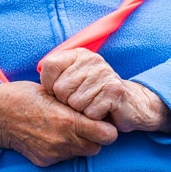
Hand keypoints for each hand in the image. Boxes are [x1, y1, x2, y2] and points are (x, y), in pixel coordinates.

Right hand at [0, 81, 117, 166]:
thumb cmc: (22, 96)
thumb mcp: (51, 92)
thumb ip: (74, 104)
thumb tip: (93, 106)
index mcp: (68, 121)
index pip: (108, 134)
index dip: (107, 127)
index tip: (100, 119)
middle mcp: (64, 141)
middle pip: (97, 147)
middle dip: (95, 137)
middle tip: (85, 124)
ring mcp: (54, 153)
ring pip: (80, 153)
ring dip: (79, 143)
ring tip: (66, 128)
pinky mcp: (44, 161)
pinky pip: (63, 157)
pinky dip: (62, 148)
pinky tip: (50, 135)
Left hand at [40, 49, 170, 133]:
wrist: (131, 104)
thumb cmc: (94, 94)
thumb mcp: (73, 79)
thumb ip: (55, 76)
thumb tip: (39, 85)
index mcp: (78, 54)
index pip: (49, 66)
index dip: (49, 85)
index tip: (60, 90)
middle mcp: (92, 59)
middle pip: (60, 88)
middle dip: (67, 101)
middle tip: (81, 100)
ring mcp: (104, 74)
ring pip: (74, 102)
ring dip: (81, 110)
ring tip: (92, 104)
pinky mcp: (114, 91)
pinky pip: (89, 112)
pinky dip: (93, 117)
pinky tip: (102, 111)